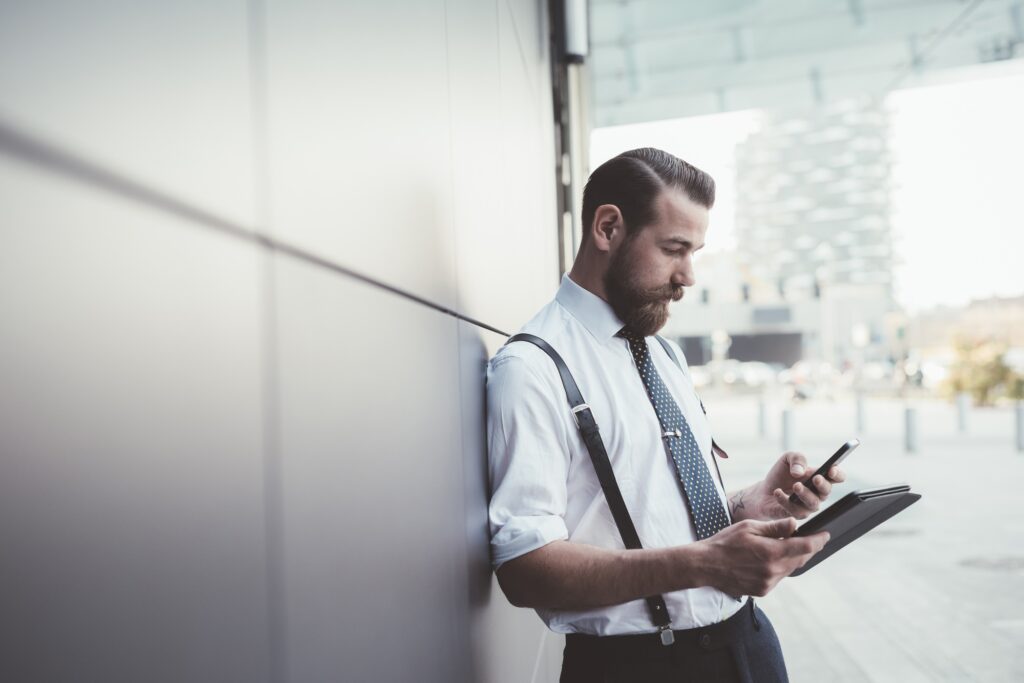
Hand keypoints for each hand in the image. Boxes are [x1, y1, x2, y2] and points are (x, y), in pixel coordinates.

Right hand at [697, 517, 828, 596]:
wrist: (706, 565)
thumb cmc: (725, 542)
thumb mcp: (749, 528)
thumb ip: (774, 527)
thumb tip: (795, 524)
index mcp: (771, 552)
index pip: (805, 547)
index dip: (818, 541)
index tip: (826, 535)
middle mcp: (772, 571)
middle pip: (800, 559)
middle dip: (808, 548)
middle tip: (811, 538)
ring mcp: (768, 583)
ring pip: (790, 569)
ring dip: (793, 558)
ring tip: (787, 546)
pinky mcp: (762, 590)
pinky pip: (779, 577)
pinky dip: (780, 567)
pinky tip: (771, 558)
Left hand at [744, 452, 845, 520]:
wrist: (764, 490)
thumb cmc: (781, 474)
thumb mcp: (787, 459)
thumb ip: (797, 458)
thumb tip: (799, 471)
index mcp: (820, 477)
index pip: (837, 477)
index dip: (837, 474)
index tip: (831, 470)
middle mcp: (818, 493)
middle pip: (827, 491)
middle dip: (822, 484)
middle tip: (815, 478)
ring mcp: (808, 505)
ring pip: (813, 503)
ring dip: (805, 494)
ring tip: (796, 486)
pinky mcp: (796, 514)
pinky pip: (795, 510)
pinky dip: (785, 500)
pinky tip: (777, 492)